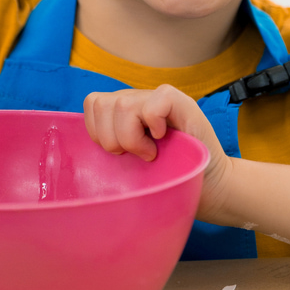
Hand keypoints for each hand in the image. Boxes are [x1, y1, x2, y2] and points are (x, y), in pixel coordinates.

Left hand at [83, 83, 234, 223]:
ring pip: (122, 104)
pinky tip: (163, 140)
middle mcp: (139, 99)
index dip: (97, 131)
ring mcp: (161, 99)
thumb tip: (80, 155)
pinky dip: (154, 125)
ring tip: (150, 152)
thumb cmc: (168, 181)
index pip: (92, 104)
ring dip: (132, 137)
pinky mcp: (182, 103)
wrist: (210, 190)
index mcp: (123, 112)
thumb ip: (110, 149)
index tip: (118, 154)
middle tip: (134, 156)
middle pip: (101, 104)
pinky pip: (154, 103)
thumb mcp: (129, 166)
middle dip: (112, 138)